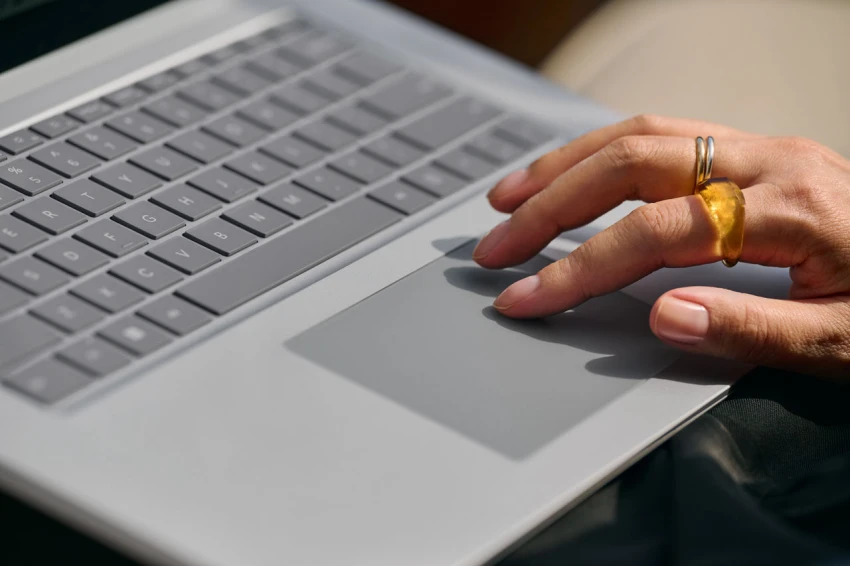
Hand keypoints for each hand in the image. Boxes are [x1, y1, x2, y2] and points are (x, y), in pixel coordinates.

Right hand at [473, 115, 849, 376]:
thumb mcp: (844, 342)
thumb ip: (751, 329)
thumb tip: (662, 317)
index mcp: (788, 207)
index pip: (655, 231)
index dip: (580, 266)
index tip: (527, 297)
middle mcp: (767, 161)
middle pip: (630, 162)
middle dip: (550, 204)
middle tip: (495, 244)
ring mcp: (759, 148)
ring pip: (639, 133)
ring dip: (565, 164)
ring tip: (508, 195)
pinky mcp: (752, 153)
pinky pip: (662, 133)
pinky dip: (602, 151)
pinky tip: (573, 172)